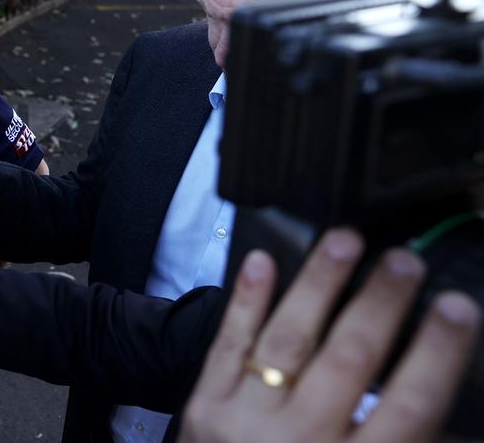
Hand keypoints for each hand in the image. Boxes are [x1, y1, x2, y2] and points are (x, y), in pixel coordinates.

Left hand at [180, 229, 480, 442]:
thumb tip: (466, 426)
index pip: (408, 405)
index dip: (436, 355)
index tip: (458, 308)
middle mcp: (302, 441)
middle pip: (347, 360)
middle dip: (378, 305)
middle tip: (405, 260)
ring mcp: (246, 420)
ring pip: (286, 340)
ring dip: (317, 285)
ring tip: (345, 240)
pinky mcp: (205, 405)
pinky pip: (227, 344)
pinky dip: (245, 302)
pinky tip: (261, 261)